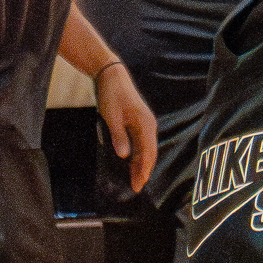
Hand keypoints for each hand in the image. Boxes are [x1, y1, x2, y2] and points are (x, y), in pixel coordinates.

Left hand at [95, 60, 157, 195]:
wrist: (112, 75)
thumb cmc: (112, 94)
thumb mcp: (112, 116)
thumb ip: (119, 136)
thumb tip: (125, 156)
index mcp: (145, 124)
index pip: (148, 153)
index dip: (143, 171)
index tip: (138, 185)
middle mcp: (149, 125)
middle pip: (150, 153)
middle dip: (144, 171)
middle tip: (136, 187)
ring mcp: (145, 123)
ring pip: (146, 148)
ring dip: (141, 164)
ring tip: (135, 179)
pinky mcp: (139, 122)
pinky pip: (142, 142)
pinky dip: (139, 154)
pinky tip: (132, 162)